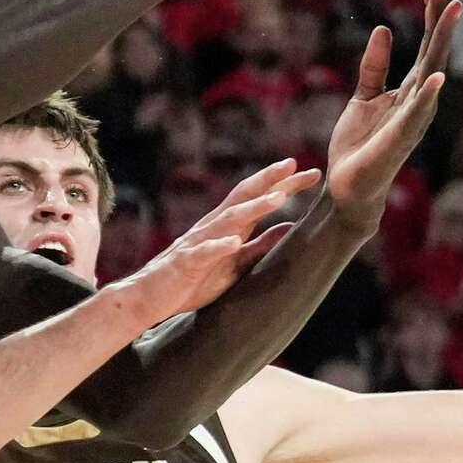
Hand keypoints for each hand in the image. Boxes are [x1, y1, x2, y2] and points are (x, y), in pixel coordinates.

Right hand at [108, 159, 319, 325]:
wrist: (150, 297)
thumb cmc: (193, 280)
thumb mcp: (236, 263)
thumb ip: (260, 244)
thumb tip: (291, 226)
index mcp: (228, 226)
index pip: (258, 198)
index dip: (283, 185)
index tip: (311, 174)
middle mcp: (214, 227)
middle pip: (243, 196)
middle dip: (269, 181)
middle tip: (294, 165)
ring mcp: (198, 242)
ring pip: (228, 220)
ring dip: (253, 208)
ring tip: (277, 199)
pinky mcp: (186, 262)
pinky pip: (204, 252)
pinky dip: (219, 246)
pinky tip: (234, 242)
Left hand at [325, 0, 462, 229]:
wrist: (347, 187)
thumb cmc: (358, 146)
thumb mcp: (362, 96)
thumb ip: (374, 67)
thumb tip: (383, 30)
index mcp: (409, 89)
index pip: (425, 43)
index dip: (429, 12)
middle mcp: (418, 100)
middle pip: (434, 50)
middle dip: (440, 15)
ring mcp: (412, 118)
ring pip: (432, 73)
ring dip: (442, 42)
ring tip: (452, 11)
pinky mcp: (399, 139)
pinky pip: (416, 114)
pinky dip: (427, 96)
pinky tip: (436, 76)